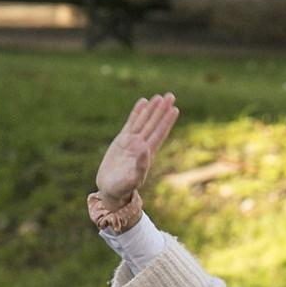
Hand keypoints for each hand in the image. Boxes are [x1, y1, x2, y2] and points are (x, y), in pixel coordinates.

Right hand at [95, 93, 179, 207]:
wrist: (110, 191)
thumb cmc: (121, 189)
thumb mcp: (131, 181)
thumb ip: (140, 167)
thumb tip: (146, 149)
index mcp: (146, 155)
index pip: (159, 134)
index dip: (166, 122)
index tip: (174, 109)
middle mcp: (142, 146)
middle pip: (154, 124)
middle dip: (162, 110)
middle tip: (171, 95)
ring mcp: (132, 142)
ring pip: (144, 121)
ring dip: (152, 109)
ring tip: (159, 96)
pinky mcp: (122, 141)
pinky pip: (131, 123)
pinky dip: (137, 112)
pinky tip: (143, 102)